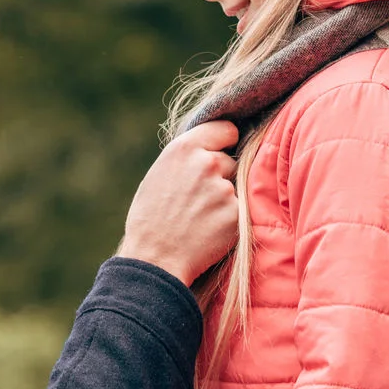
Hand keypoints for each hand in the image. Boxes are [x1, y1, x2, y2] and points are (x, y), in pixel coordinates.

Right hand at [116, 121, 239, 283]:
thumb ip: (185, 159)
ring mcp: (224, 189)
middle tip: (196, 199)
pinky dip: (228, 220)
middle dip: (219, 176)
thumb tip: (209, 150)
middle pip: (229, 160)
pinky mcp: (236, 214)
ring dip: (223, 200)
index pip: (225, 129)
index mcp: (183, 149)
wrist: (155, 260)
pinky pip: (238, 210)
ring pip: (234, 187)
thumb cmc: (150, 220)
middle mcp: (206, 164)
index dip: (223, 141)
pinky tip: (207, 230)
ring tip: (198, 218)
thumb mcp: (158, 176)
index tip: (221, 150)